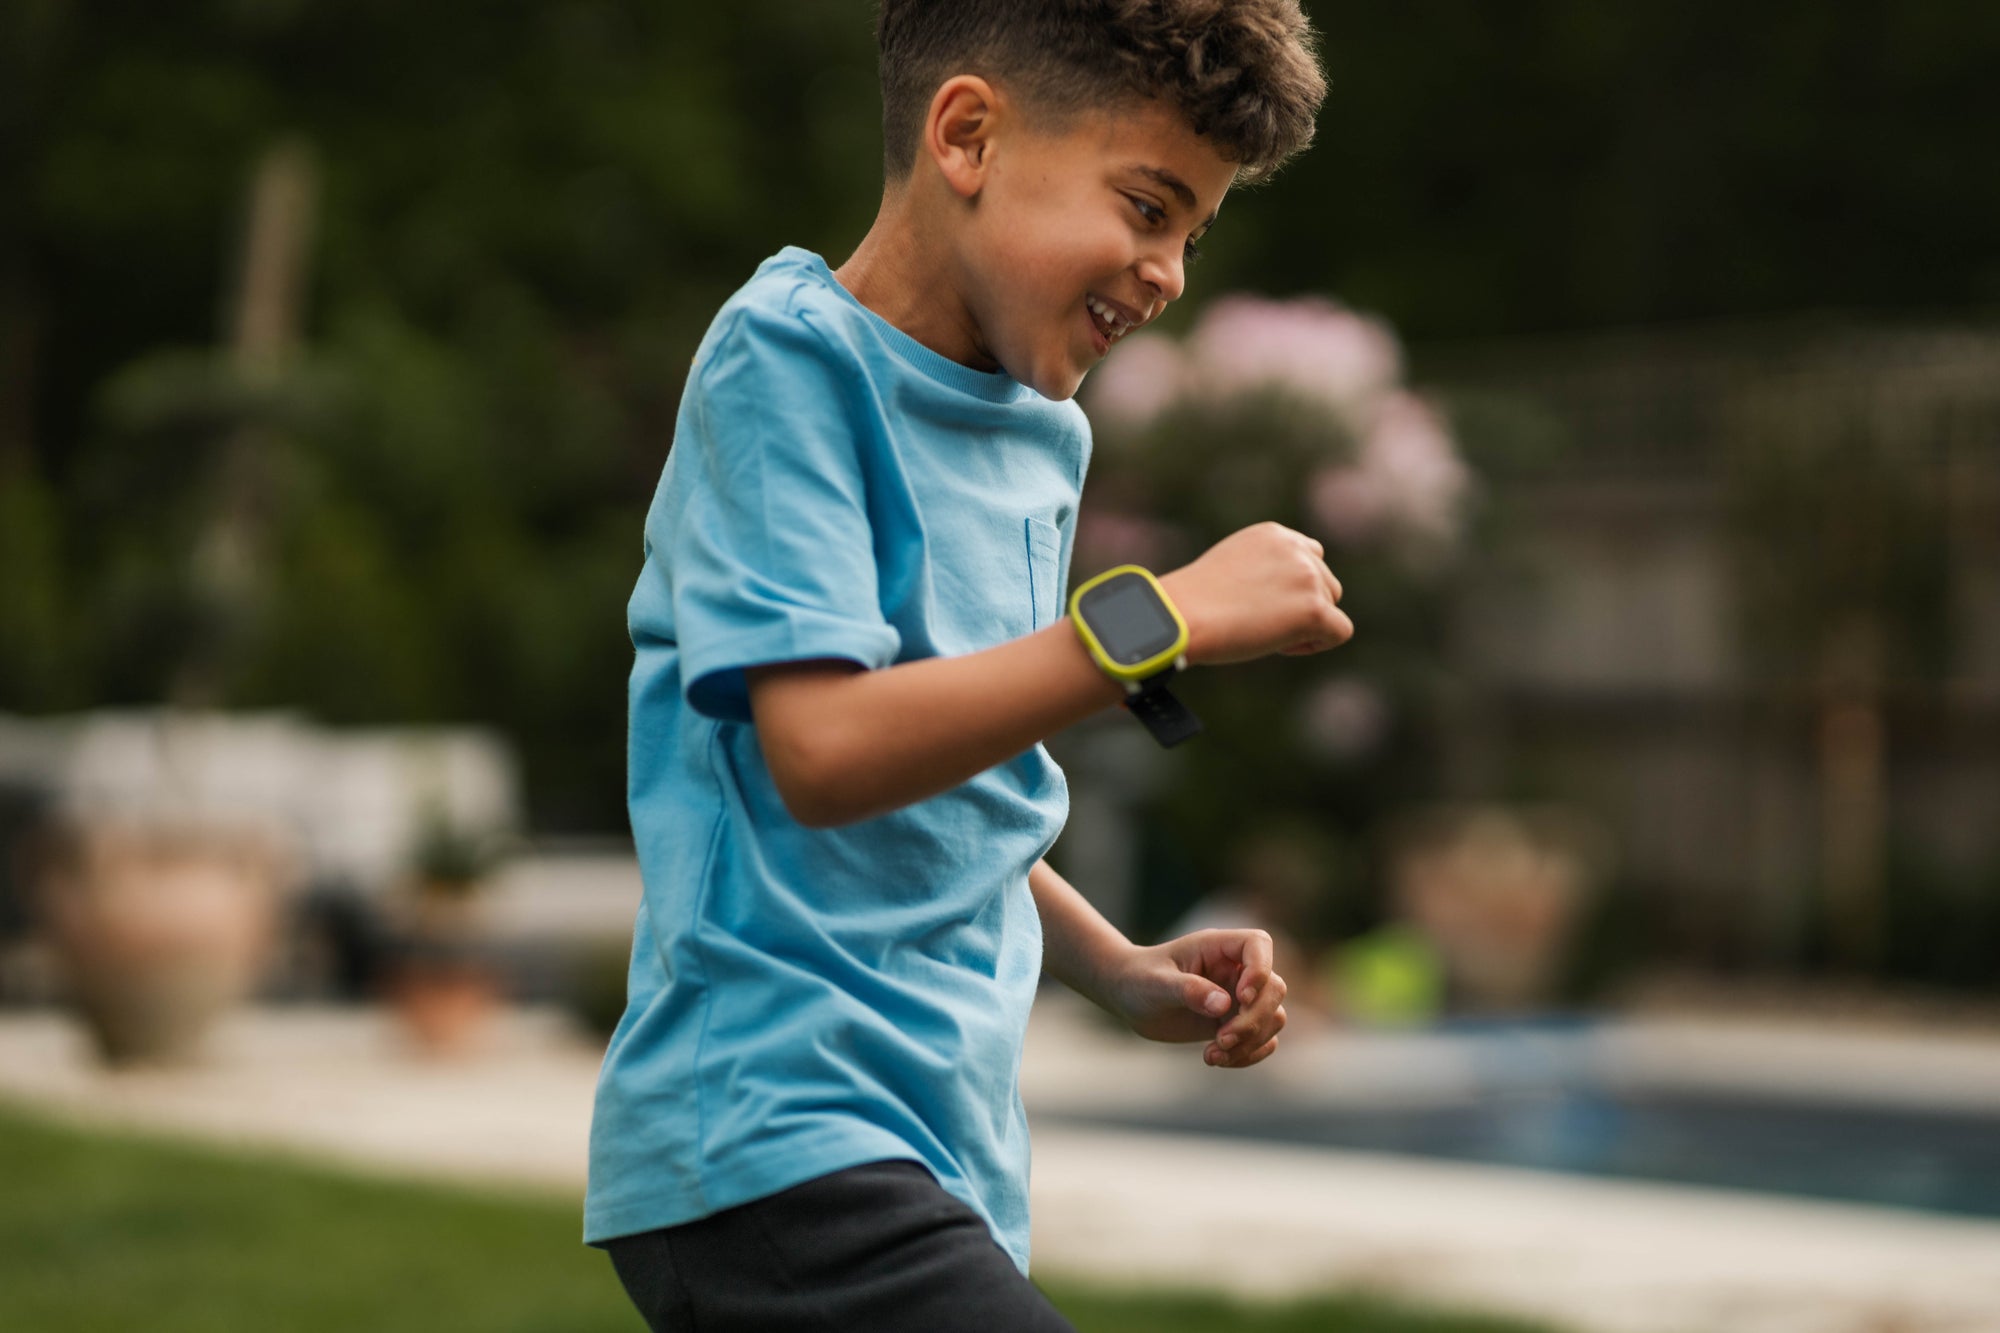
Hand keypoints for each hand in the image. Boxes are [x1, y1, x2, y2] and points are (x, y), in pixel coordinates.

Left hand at [1097, 929, 1288, 1068]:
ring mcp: (1238, 997)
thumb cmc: (1138, 979)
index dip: (1259, 971)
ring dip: (1251, 1041)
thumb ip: (1188, 990)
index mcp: (1217, 947)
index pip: (1258, 944)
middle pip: (1274, 988)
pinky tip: (1217, 1059)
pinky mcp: (1235, 1021)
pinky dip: (1248, 1054)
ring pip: (1273, 1017)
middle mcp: (1234, 970)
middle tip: (1221, 1040)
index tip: (1240, 999)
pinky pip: (1263, 1039)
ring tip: (1213, 1055)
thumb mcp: (1155, 984)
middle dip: (1254, 1019)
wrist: (1128, 997)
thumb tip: (1223, 1005)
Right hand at [1158, 522, 1351, 665]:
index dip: (1294, 586)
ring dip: (1307, 625)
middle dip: (1302, 606)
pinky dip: (1317, 644)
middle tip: (1262, 623)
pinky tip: (1283, 646)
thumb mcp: (1232, 568)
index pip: (1311, 557)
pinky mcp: (1314, 608)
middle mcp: (1297, 550)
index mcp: (1275, 535)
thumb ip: (1265, 570)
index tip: (1266, 603)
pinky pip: (1339, 631)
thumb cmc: (1194, 603)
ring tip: (1267, 633)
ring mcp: (1308, 577)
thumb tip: (1285, 597)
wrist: (1183, 616)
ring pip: (1332, 606)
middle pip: (1327, 583)